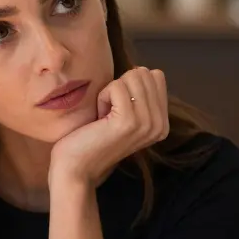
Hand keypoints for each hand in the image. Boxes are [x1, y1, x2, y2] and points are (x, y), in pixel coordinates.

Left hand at [50, 67, 168, 187]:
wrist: (76, 169)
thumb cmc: (92, 138)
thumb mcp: (125, 116)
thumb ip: (140, 97)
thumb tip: (142, 70)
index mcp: (162, 123)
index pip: (156, 76)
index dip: (129, 85)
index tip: (117, 110)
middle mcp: (159, 124)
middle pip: (144, 73)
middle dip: (120, 87)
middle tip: (109, 114)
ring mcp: (146, 123)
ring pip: (132, 77)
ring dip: (110, 92)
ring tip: (104, 117)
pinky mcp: (128, 121)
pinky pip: (116, 86)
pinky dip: (102, 97)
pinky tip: (99, 118)